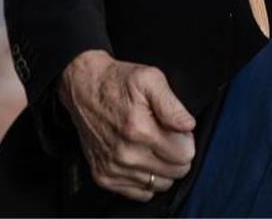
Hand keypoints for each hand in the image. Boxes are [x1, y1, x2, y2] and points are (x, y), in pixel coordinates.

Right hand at [58, 50, 196, 201]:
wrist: (83, 88)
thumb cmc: (118, 82)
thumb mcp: (151, 79)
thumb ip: (172, 105)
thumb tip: (188, 126)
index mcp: (140, 130)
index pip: (184, 155)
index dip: (187, 141)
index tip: (178, 130)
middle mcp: (125, 154)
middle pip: (176, 172)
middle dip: (178, 155)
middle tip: (167, 137)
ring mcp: (113, 168)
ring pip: (160, 185)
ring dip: (163, 168)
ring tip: (154, 148)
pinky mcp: (104, 177)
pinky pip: (140, 193)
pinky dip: (147, 180)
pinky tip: (144, 160)